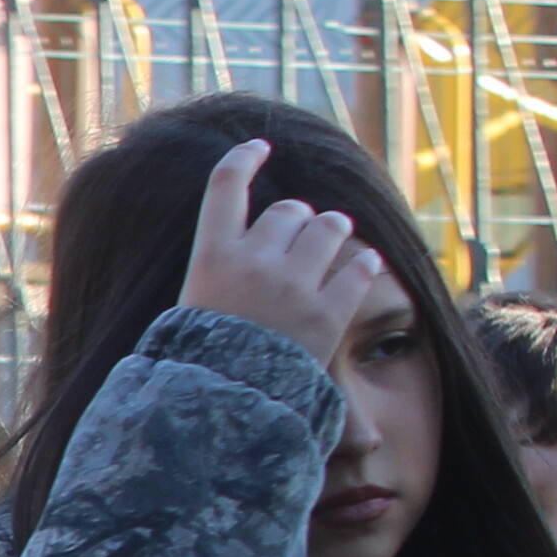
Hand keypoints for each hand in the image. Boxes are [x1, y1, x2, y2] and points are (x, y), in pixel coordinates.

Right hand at [173, 136, 379, 372]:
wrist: (223, 409)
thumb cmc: (200, 361)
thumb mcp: (190, 307)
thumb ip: (219, 269)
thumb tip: (246, 239)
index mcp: (211, 259)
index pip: (224, 187)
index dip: (243, 160)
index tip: (259, 147)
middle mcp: (254, 262)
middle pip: (289, 210)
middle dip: (299, 218)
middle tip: (302, 231)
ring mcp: (293, 287)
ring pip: (330, 228)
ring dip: (334, 231)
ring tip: (335, 242)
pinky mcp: (328, 312)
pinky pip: (358, 270)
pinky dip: (364, 266)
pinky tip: (365, 266)